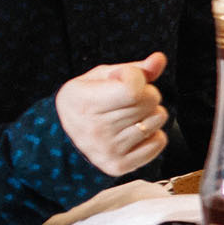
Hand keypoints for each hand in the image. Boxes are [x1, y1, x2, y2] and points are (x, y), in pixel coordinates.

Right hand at [58, 53, 170, 176]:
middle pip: (149, 101)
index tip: (125, 78)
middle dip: (146, 94)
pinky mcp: (120, 165)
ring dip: (151, 114)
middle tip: (127, 99)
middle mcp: (95, 129)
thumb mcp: (100, 77)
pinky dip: (154, 134)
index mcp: (84, 102)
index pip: (132, 89)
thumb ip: (134, 68)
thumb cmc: (86, 101)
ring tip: (131, 115)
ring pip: (158, 119)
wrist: (63, 138)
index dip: (136, 78)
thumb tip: (159, 59)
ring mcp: (108, 150)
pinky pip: (159, 142)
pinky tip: (134, 132)